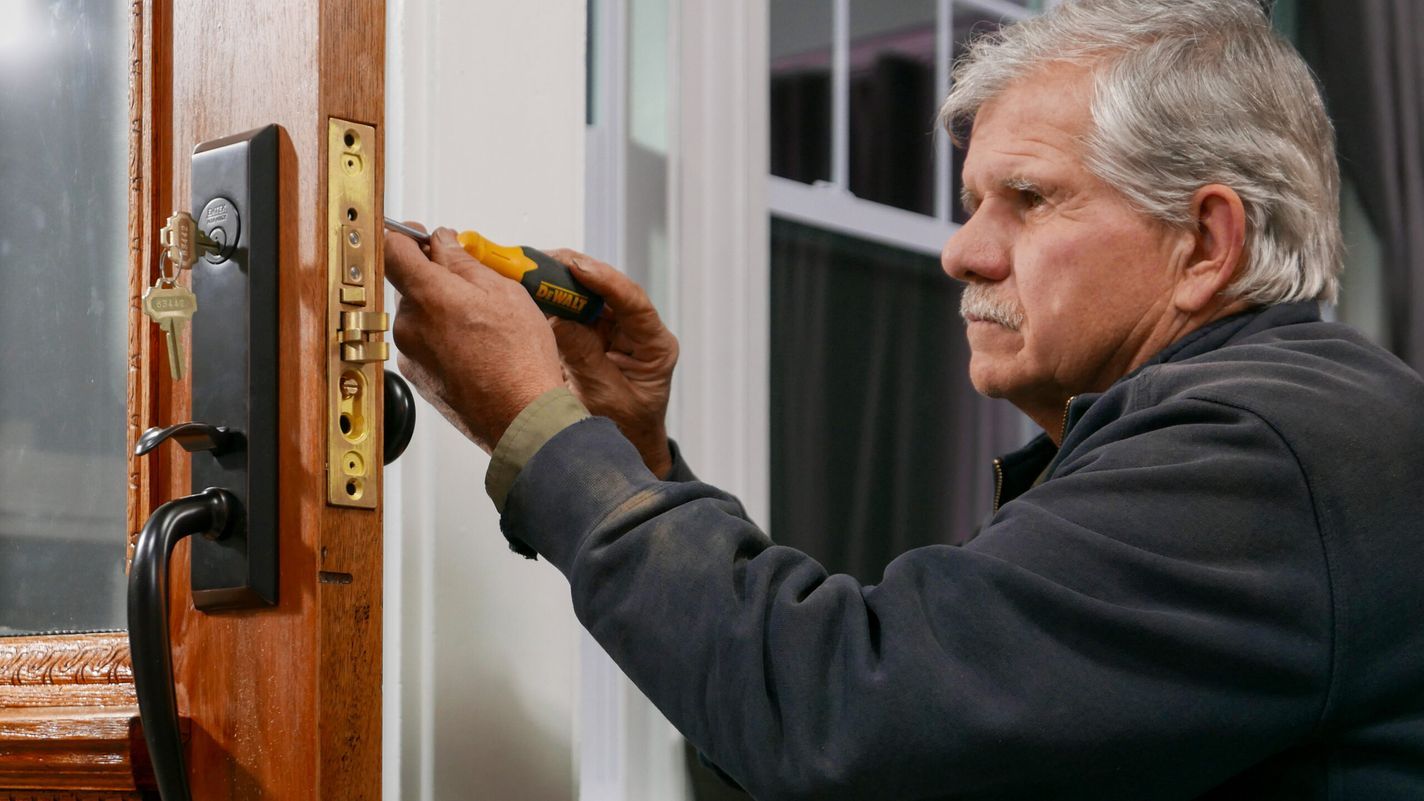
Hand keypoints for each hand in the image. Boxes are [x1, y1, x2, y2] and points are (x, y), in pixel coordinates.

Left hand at [385, 225, 563, 452]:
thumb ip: (465, 261)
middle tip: (475, 287)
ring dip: (443, 312)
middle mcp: (410, 325)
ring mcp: (410, 354)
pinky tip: (475, 350)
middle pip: (410, 285)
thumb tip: (444, 243)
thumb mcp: (503, 292)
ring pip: (420, 316)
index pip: (392, 248)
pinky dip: (444, 341)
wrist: (521, 417)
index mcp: (428, 295)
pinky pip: (425, 345)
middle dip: (438, 279)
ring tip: (483, 327)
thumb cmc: (519, 360)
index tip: (420, 235)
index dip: (406, 236)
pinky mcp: (418, 377)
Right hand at [543, 249, 677, 477]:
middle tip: (542, 259)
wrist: (622, 448)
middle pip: (608, 290)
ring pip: (587, 296)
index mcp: (654, 346)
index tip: (578, 266)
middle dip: (575, 272)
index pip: (634, 302)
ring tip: (530, 269)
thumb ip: (585, 357)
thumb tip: (557, 319)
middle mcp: (636, 332)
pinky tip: (529, 290)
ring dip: (559, 282)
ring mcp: (613, 331)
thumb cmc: (624, 429)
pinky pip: (571, 312)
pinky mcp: (591, 335)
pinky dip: (551, 301)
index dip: (606, 280)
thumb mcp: (605, 396)